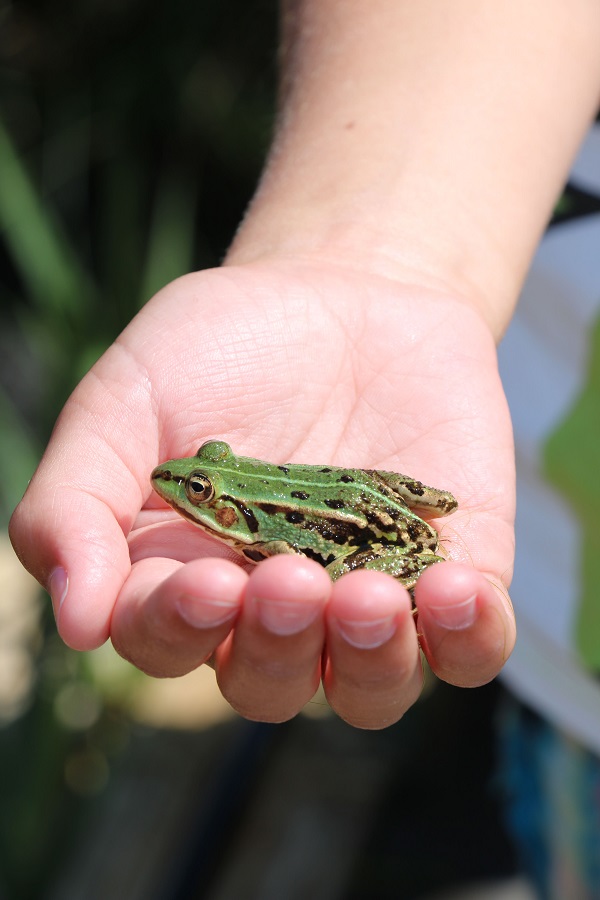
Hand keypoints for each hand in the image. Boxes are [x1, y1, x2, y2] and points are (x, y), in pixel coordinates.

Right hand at [9, 259, 515, 727]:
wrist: (349, 291)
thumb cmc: (225, 346)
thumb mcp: (127, 400)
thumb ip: (76, 501)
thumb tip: (74, 622)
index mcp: (188, 576)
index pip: (168, 641)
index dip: (180, 628)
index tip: (208, 578)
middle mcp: (278, 609)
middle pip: (271, 682)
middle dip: (278, 645)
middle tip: (288, 578)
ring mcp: (370, 598)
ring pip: (372, 689)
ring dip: (372, 659)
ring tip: (369, 594)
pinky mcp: (455, 574)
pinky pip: (471, 647)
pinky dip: (469, 638)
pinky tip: (452, 587)